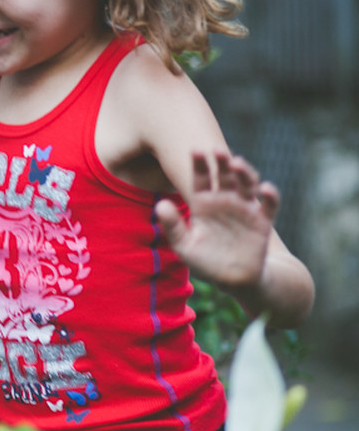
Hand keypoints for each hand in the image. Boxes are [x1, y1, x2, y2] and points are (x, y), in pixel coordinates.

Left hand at [155, 151, 278, 289]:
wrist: (233, 281)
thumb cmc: (204, 262)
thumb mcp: (184, 246)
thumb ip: (172, 226)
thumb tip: (159, 205)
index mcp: (203, 204)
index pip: (200, 179)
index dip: (199, 165)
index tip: (195, 150)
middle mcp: (224, 201)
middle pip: (224, 176)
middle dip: (221, 162)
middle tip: (217, 149)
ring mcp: (244, 209)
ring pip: (246, 184)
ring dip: (244, 172)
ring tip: (237, 163)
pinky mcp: (263, 221)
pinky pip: (269, 205)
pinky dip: (270, 195)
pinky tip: (264, 188)